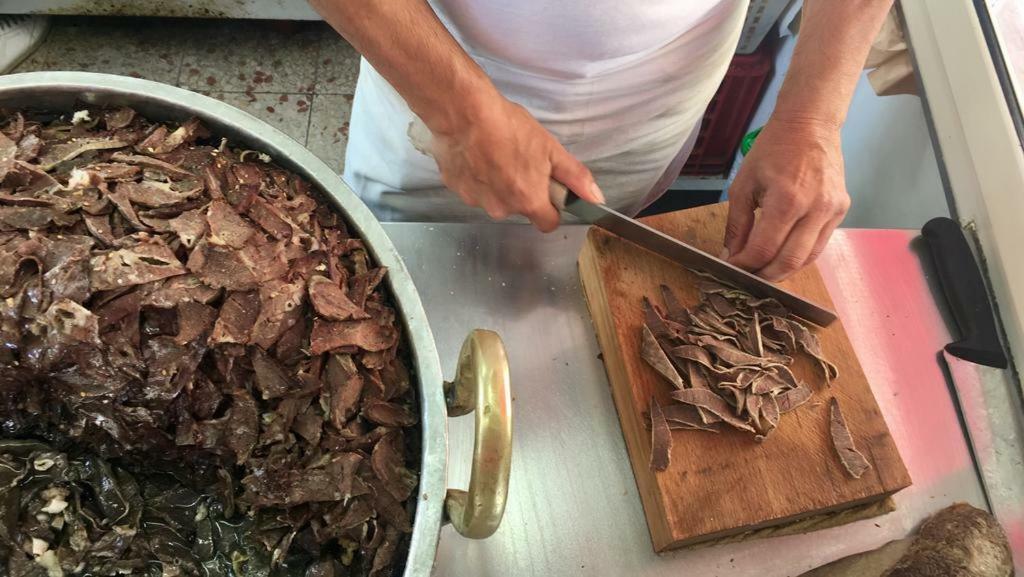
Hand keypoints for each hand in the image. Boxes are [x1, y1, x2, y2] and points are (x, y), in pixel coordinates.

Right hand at [429, 94, 603, 231]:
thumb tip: (596, 198)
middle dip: (521, 190)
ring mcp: (475, 199)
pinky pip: (472, 188)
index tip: (548, 191)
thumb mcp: (551, 149)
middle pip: (519, 208)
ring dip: (496, 183)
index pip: (547, 223)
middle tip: (519, 161)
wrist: (465, 113)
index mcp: (528, 201)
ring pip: (493, 198)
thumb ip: (575, 177)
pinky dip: (476, 175)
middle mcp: (501, 208)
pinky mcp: (455, 187)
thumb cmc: (508, 128)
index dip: (551, 209)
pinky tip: (477, 153)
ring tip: (496, 154)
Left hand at [723, 118, 849, 280]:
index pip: (764, 249)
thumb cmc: (773, 150)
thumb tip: (730, 255)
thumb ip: (737, 224)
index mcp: (787, 200)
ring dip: (783, 270)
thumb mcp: (744, 184)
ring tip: (763, 271)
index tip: (732, 267)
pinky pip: (819, 245)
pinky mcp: (841, 210)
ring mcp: (832, 211)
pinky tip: (783, 256)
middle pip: (789, 261)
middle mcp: (815, 209)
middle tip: (747, 277)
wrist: (810, 124)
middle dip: (764, 275)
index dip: (745, 264)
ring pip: (807, 258)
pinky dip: (800, 256)